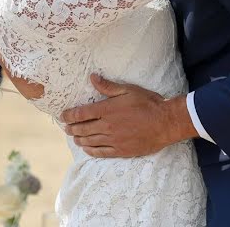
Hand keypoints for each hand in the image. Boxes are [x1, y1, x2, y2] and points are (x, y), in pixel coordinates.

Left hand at [60, 74, 197, 157]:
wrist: (165, 123)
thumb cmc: (148, 103)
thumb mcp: (128, 90)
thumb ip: (108, 86)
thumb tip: (92, 77)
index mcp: (107, 110)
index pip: (81, 113)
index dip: (69, 115)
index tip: (63, 116)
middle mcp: (107, 126)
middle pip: (83, 129)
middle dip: (72, 128)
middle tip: (66, 128)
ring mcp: (113, 140)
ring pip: (89, 141)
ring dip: (79, 139)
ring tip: (74, 138)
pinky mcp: (121, 151)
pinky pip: (101, 153)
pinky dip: (91, 151)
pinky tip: (87, 149)